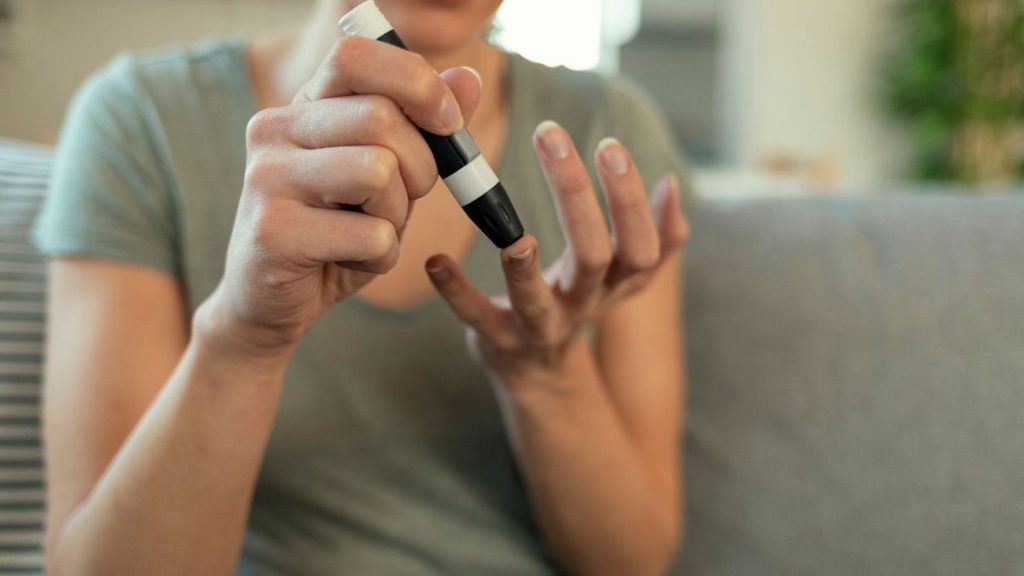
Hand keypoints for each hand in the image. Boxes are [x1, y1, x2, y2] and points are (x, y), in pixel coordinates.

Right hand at [197, 37, 481, 354]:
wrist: (268, 303)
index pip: (355, 56)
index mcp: (303, 106)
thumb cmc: (336, 233)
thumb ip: (424, 129)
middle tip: (403, 201)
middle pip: (381, 117)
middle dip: (420, 167)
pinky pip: (371, 234)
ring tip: (371, 232)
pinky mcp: (272, 232)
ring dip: (397, 215)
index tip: (448, 123)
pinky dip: (382, 257)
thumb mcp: (390, 176)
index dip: (415, 81)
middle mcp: (274, 129)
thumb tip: (469, 78)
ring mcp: (266, 178)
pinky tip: (349, 261)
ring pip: (378, 172)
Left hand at [426, 121, 689, 388]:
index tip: (609, 144)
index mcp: (617, 281)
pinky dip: (456, 292)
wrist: (540, 374)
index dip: (629, 199)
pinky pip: (477, 318)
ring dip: (523, 269)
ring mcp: (541, 327)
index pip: (640, 243)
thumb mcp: (622, 273)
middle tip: (551, 136)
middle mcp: (584, 304)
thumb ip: (654, 232)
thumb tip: (673, 184)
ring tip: (515, 237)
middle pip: (593, 258)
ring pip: (537, 301)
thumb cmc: (577, 299)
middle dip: (576, 197)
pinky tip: (435, 260)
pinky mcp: (499, 340)